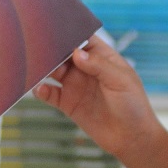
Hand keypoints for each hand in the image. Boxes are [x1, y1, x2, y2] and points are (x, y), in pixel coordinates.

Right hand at [34, 34, 155, 160]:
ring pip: (53, 71)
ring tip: (34, 66)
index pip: (82, 39)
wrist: (131, 139)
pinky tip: (39, 88)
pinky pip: (50, 94)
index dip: (70, 32)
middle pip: (64, 53)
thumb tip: (76, 53)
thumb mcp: (121, 81)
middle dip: (51, 49)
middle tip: (38, 46)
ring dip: (43, 68)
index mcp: (102, 58)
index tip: (55, 28)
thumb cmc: (134, 106)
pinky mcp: (68, 104)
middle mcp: (86, 69)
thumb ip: (99, 66)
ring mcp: (76, 86)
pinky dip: (41, 90)